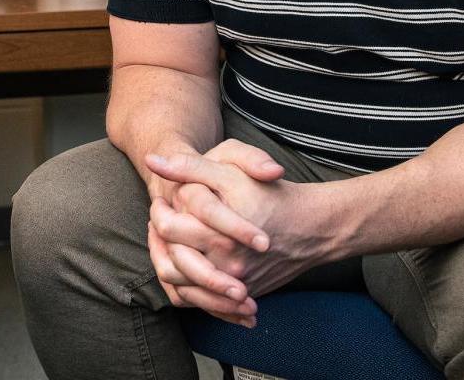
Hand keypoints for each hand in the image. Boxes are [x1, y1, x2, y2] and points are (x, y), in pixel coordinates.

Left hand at [147, 151, 331, 307]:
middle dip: (158, 241)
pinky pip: (202, 302)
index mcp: (217, 229)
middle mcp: (224, 261)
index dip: (158, 211)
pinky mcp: (241, 295)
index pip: (166, 228)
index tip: (161, 201)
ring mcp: (233, 282)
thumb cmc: (268, 191)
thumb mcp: (232, 166)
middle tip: (160, 221)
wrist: (310, 226)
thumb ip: (190, 166)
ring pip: (181, 286)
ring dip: (168, 265)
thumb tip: (152, 161)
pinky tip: (186, 263)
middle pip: (169, 261)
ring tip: (169, 243)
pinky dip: (188, 287)